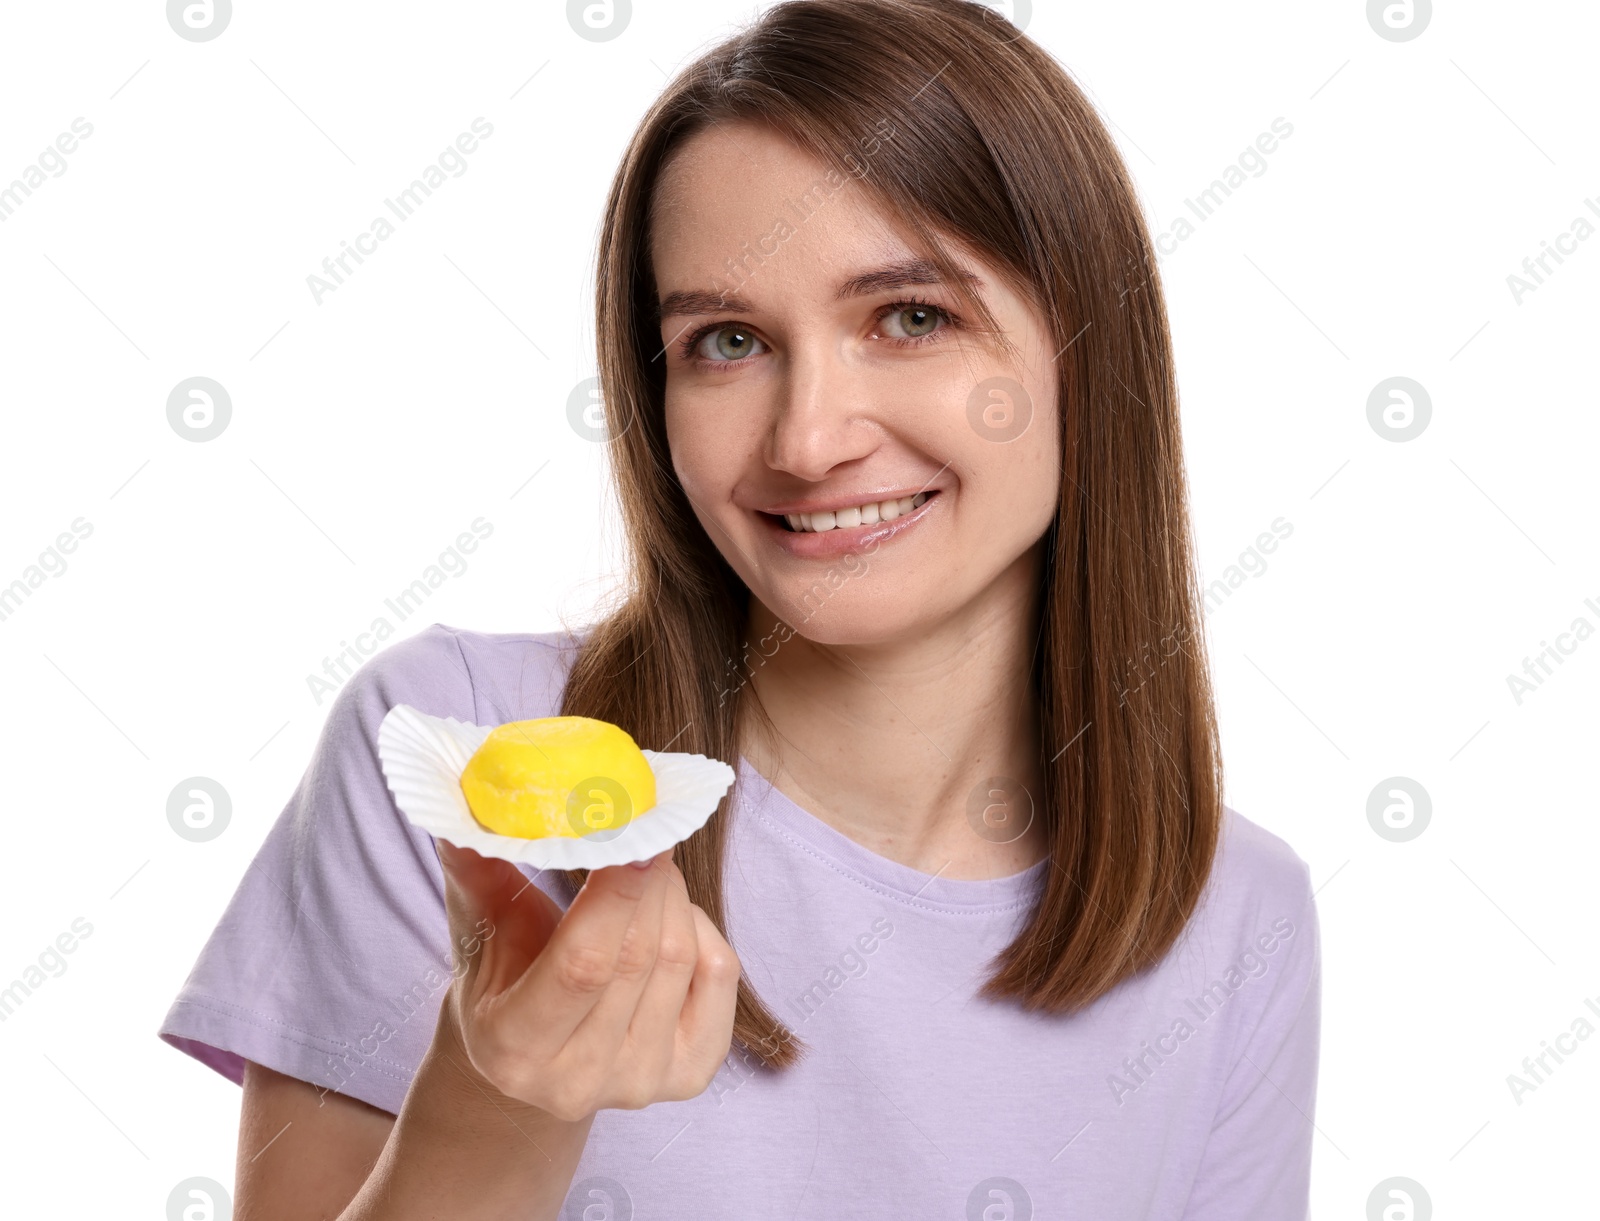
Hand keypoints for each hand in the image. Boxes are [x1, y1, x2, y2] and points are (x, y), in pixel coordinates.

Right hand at [433, 840, 740, 1122]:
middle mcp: (579, 1079)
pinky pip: (719, 976)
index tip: (634, 834)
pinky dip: (702, 929)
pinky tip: (671, 917)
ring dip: (671, 895)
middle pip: (639, 956)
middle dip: (648, 878)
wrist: (534, 1054)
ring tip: (647, 869)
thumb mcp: (479, 931)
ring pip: (681, 958)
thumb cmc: (502, 978)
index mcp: (514, 1049)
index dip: (617, 894)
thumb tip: (462, 808)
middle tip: (643, 828)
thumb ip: (475, 872)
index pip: (583, 965)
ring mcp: (641, 1082)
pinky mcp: (690, 1072)